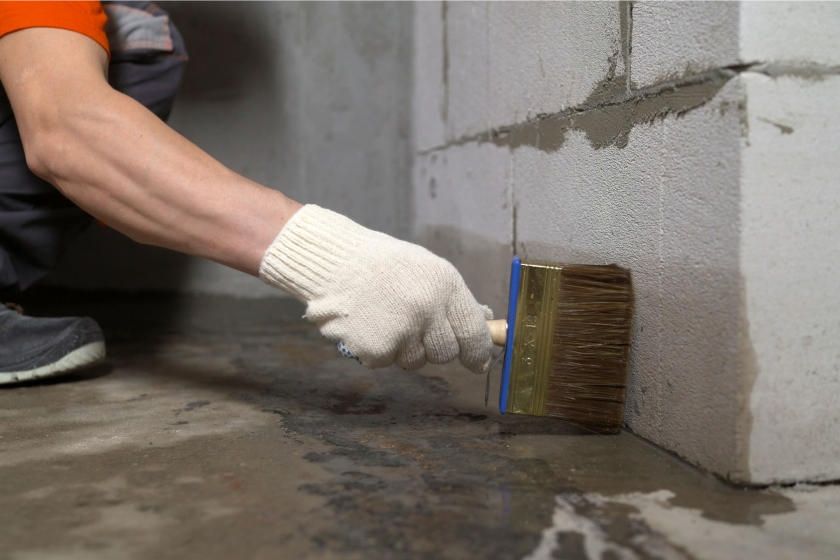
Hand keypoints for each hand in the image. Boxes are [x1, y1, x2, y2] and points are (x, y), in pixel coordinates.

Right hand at [259, 205, 492, 372]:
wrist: (333, 263)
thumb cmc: (384, 265)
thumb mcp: (427, 270)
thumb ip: (454, 300)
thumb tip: (485, 322)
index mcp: (444, 285)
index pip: (473, 332)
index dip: (478, 352)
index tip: (479, 363)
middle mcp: (426, 310)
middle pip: (446, 353)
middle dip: (436, 348)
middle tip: (418, 330)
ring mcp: (401, 332)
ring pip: (416, 361)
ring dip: (405, 348)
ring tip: (387, 318)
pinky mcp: (376, 349)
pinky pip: (388, 362)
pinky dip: (379, 350)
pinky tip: (369, 324)